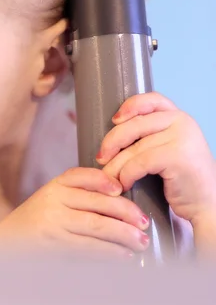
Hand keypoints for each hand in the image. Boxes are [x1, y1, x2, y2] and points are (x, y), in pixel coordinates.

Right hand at [0, 167, 148, 258]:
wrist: (6, 244)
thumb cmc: (35, 223)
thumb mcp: (51, 202)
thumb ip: (77, 198)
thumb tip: (118, 202)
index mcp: (53, 186)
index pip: (81, 176)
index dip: (103, 180)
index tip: (121, 189)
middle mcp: (53, 200)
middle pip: (96, 202)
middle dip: (125, 212)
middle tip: (144, 222)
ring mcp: (53, 222)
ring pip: (97, 225)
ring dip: (124, 234)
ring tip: (141, 241)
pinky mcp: (55, 244)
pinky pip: (89, 247)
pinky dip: (110, 251)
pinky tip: (123, 255)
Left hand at [97, 92, 215, 227]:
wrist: (207, 205)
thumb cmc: (182, 178)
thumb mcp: (169, 147)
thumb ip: (151, 133)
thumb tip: (113, 128)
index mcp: (179, 116)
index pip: (152, 100)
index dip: (130, 105)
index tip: (114, 119)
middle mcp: (182, 122)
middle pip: (135, 125)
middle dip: (112, 142)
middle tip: (100, 157)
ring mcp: (181, 138)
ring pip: (134, 148)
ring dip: (116, 165)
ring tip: (108, 177)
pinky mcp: (177, 157)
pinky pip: (140, 163)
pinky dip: (127, 174)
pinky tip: (124, 184)